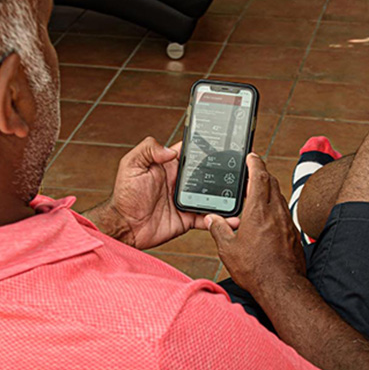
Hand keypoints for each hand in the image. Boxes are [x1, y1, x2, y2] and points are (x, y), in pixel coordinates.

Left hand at [84, 136, 238, 249]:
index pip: (192, 152)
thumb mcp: (131, 164)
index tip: (225, 143)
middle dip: (225, 172)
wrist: (124, 226)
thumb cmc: (124, 195)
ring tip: (244, 194)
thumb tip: (171, 150)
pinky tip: (233, 218)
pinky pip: (208, 218)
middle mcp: (180, 182)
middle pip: (208, 174)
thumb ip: (149, 149)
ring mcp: (186, 201)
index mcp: (169, 166)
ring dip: (227, 196)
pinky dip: (221, 219)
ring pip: (212, 196)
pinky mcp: (187, 219)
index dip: (207, 147)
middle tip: (243, 171)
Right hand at [205, 153, 304, 295]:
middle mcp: (276, 212)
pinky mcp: (293, 233)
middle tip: (253, 172)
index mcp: (259, 210)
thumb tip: (211, 219)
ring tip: (257, 194)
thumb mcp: (228, 249)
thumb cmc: (255, 269)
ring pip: (279, 197)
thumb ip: (219, 230)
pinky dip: (275, 207)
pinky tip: (267, 218)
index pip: (259, 177)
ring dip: (269, 191)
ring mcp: (287, 222)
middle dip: (262, 174)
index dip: (255, 163)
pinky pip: (284, 212)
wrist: (282, 287)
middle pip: (272, 183)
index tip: (252, 156)